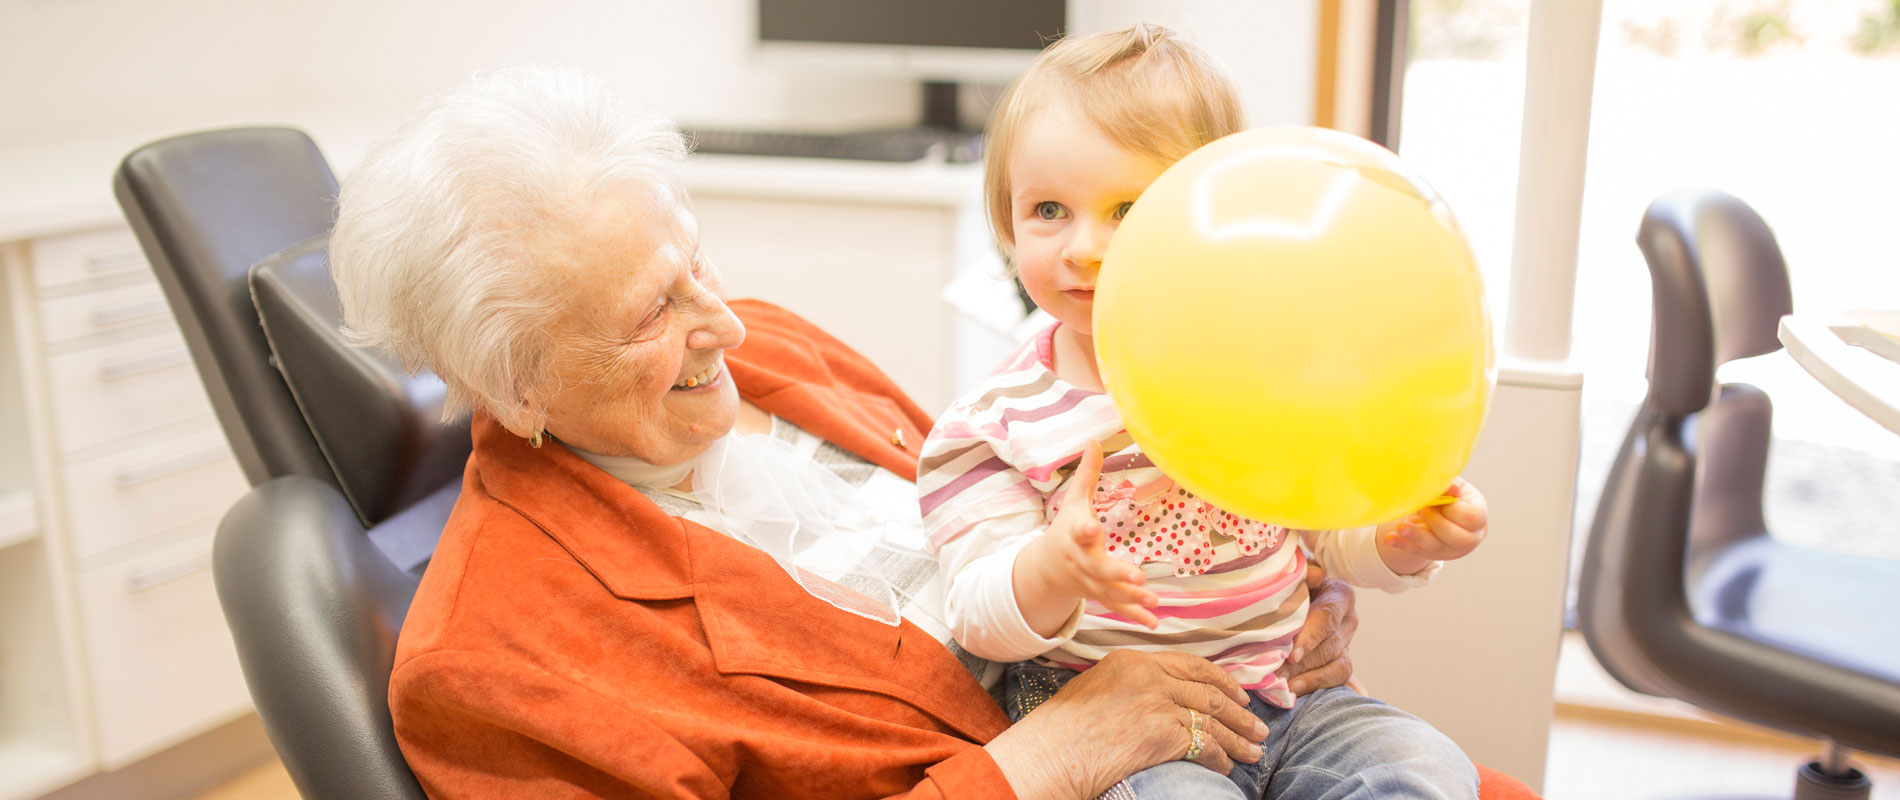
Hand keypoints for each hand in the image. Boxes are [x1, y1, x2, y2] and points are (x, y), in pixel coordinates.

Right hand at [984, 651, 1268, 799]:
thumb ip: (1131, 686)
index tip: (1238, 694)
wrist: (1048, 755)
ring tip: (1254, 748)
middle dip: (1238, 711)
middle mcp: (1148, 675)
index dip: (1221, 680)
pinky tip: (1227, 766)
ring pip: (1213, 719)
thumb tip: (1164, 701)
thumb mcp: (1096, 690)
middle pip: (1208, 691)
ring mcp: (1157, 703)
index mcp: (1132, 660)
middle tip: (1256, 724)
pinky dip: (1221, 757)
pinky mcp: (1162, 733)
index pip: (1189, 665)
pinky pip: (1204, 745)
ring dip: (1238, 736)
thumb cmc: (1062, 732)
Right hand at [1015, 441, 1158, 634]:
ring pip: (1111, 591)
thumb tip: (1093, 439)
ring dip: (1132, 597)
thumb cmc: (1065, 528)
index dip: (1085, 530)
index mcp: (1075, 534)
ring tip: (1154, 600)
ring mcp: (1090, 582)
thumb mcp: (1074, 501)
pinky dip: (1135, 616)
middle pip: (1099, 568)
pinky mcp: (1099, 595)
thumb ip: (1087, 474)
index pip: (1079, 531)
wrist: (1046, 568)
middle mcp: (1082, 561)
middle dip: (1117, 573)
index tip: (1092, 528)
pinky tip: (1154, 622)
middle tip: (1137, 575)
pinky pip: (1117, 607)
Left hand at [1278, 563, 1358, 695]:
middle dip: (1302, 663)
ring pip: (1334, 663)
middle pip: (1329, 645)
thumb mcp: (1296, 572)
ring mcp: (1346, 642)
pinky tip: (1295, 690)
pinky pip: (1336, 676)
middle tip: (1277, 674)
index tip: (1292, 654)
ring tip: (1283, 685)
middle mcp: (1349, 620)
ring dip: (1307, 676)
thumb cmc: (1293, 580)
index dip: (1311, 637)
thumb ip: (1304, 574)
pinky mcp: (1341, 660)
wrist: (1297, 591)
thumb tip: (1315, 576)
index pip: (1328, 618)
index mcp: (1340, 595)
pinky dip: (1316, 683)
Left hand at [1375, 477, 1487, 573]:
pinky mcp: (1434, 555)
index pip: (1469, 518)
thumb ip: (1450, 485)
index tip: (1435, 501)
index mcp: (1478, 517)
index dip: (1451, 510)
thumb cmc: (1452, 495)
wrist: (1447, 513)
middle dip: (1435, 524)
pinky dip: (1402, 544)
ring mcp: (1452, 549)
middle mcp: (1469, 537)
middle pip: (1455, 538)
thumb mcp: (1454, 486)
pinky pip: (1418, 551)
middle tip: (1419, 510)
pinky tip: (1389, 539)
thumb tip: (1451, 487)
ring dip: (1416, 537)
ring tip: (1399, 527)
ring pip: (1435, 547)